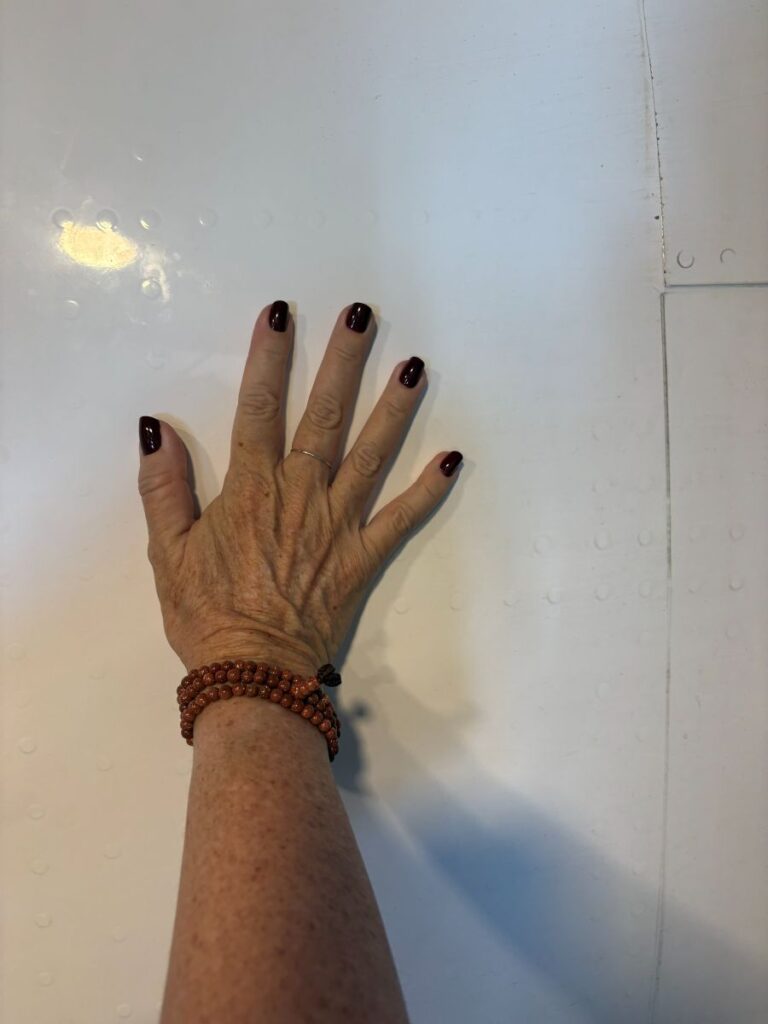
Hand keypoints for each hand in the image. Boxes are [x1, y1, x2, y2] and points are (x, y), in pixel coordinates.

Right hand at [138, 301, 462, 677]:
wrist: (252, 674)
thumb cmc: (207, 613)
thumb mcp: (168, 550)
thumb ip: (163, 486)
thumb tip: (155, 426)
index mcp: (252, 488)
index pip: (259, 407)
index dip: (268, 357)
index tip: (280, 314)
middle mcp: (301, 494)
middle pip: (324, 415)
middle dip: (343, 360)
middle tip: (362, 315)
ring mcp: (339, 523)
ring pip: (371, 453)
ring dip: (393, 407)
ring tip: (415, 365)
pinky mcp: (364, 556)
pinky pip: (401, 518)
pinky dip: (428, 490)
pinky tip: (453, 459)